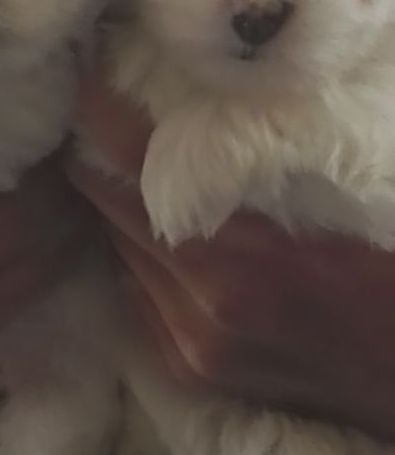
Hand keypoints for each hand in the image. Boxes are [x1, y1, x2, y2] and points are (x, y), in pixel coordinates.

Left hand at [69, 67, 394, 442]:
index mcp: (240, 259)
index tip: (89, 83)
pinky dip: (139, 257)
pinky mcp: (191, 371)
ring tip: (131, 167)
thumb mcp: (328, 205)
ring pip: (121, 253)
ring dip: (121, 210)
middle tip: (104, 116)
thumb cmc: (381, 272)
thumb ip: (255, 168)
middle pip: (115, 212)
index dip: (104, 121)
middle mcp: (200, 308)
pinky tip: (161, 232)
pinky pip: (139, 294)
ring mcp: (190, 346)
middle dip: (103, 161)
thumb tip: (194, 116)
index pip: (140, 171)